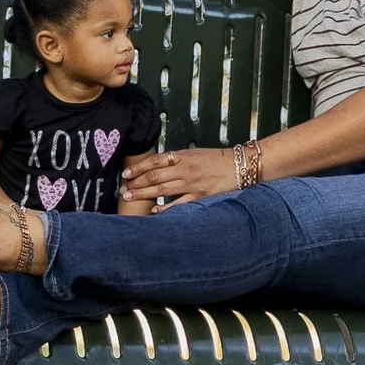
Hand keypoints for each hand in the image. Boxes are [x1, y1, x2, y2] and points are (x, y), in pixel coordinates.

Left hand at [121, 148, 240, 207]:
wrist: (241, 166)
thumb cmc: (217, 159)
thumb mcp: (196, 153)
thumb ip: (177, 159)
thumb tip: (157, 166)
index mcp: (183, 156)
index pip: (155, 161)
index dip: (138, 168)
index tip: (126, 174)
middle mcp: (185, 169)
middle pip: (154, 176)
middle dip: (136, 183)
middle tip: (123, 190)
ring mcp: (192, 183)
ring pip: (162, 189)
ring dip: (143, 194)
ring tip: (130, 197)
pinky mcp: (200, 196)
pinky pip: (178, 204)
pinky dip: (165, 208)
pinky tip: (154, 210)